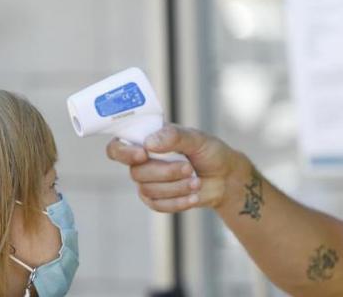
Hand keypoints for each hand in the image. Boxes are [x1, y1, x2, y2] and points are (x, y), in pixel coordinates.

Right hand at [105, 124, 245, 212]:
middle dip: (165, 172)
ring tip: (196, 182)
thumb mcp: (196, 138)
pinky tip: (193, 196)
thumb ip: (173, 136)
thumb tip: (149, 143)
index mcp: (147, 140)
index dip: (124, 152)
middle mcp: (143, 161)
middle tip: (188, 168)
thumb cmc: (209, 152)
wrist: (225, 177)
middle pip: (136, 173)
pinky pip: (158, 205)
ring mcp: (148, 182)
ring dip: (175, 188)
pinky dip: (178, 202)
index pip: (117, 147)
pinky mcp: (158, 200)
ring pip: (147, 190)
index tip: (143, 153)